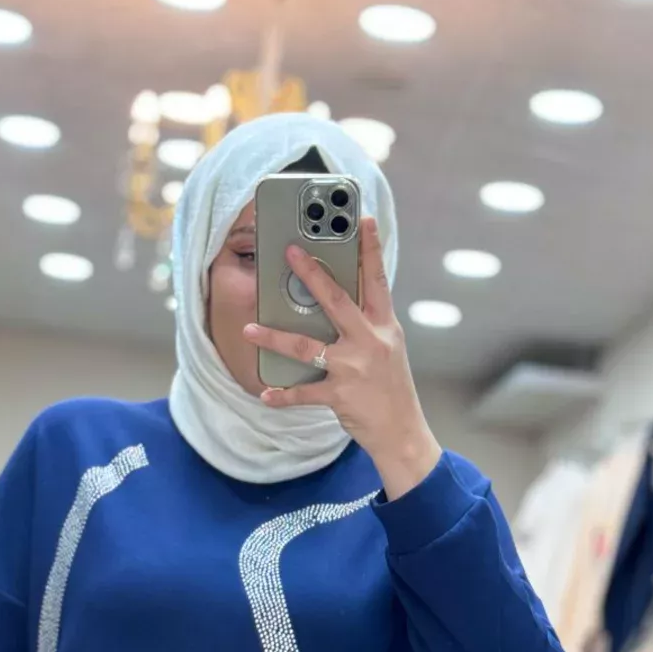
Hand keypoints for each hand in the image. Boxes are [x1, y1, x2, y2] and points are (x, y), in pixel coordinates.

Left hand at [243, 218, 441, 498]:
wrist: (403, 432)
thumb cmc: (391, 388)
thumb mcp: (388, 348)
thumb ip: (365, 324)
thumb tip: (332, 302)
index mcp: (384, 326)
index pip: (377, 280)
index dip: (371, 248)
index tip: (363, 219)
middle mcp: (370, 342)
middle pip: (337, 301)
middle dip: (312, 274)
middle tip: (289, 252)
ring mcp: (354, 368)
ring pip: (307, 346)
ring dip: (275, 338)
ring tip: (249, 330)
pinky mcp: (340, 396)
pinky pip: (304, 393)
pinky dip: (283, 396)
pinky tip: (266, 395)